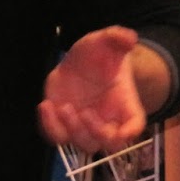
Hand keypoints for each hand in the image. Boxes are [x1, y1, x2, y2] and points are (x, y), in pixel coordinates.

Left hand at [37, 25, 146, 153]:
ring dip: (71, 130)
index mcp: (125, 105)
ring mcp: (85, 126)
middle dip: (96, 132)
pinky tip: (45, 106)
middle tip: (82, 112)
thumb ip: (117, 38)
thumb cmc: (100, 55)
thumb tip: (129, 36)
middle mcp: (108, 120)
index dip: (130, 132)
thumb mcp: (106, 41)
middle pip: (108, 143)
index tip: (122, 131)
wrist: (82, 63)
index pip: (135, 125)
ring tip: (60, 106)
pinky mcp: (64, 124)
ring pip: (83, 144)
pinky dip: (50, 127)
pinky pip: (57, 137)